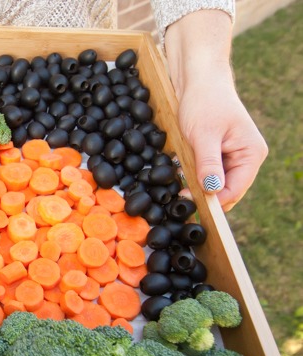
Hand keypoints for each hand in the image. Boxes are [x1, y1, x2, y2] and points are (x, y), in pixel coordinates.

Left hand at [177, 75, 267, 210]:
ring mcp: (234, 156)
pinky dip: (197, 176)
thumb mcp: (203, 136)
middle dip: (206, 196)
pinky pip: (210, 173)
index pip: (235, 190)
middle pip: (228, 191)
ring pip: (217, 184)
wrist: (199, 79)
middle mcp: (247, 158)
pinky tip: (183, 173)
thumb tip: (212, 191)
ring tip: (180, 183)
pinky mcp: (221, 153)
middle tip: (180, 195)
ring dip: (200, 186)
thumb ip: (209, 164)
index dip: (212, 201)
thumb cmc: (204, 101)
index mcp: (251, 154)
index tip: (187, 200)